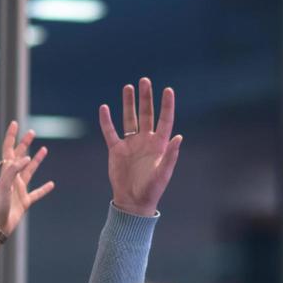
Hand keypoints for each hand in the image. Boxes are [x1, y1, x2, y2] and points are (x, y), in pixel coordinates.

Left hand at [0, 121, 54, 235]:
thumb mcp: (4, 186)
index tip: (15, 123)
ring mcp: (19, 189)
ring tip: (44, 149)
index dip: (11, 136)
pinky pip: (37, 193)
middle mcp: (12, 178)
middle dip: (25, 144)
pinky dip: (44, 188)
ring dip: (36, 160)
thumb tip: (26, 157)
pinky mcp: (25, 201)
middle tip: (32, 132)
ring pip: (29, 171)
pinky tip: (51, 184)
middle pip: (19, 157)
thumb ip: (14, 170)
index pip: (8, 150)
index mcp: (5, 172)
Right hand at [97, 78, 182, 216]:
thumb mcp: (163, 173)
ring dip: (129, 103)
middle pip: (146, 114)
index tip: (167, 89)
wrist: (133, 202)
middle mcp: (146, 141)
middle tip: (144, 80)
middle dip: (146, 98)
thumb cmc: (151, 190)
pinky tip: (104, 108)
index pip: (164, 120)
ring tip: (128, 87)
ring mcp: (131, 144)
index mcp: (159, 145)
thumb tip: (179, 137)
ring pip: (129, 118)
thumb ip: (170, 156)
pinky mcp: (116, 150)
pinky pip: (110, 132)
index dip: (166, 105)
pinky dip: (106, 120)